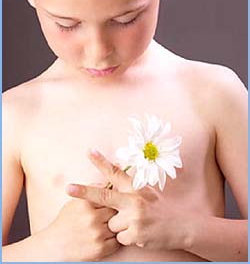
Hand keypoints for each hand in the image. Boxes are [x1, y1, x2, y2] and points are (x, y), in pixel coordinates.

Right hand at [47, 193, 119, 260]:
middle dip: (116, 212)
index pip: (109, 196)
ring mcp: (96, 234)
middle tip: (116, 213)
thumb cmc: (66, 222)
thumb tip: (107, 183)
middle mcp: (92, 218)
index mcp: (86, 203)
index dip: (112, 199)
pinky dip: (114, 239)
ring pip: (118, 226)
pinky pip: (117, 241)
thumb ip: (90, 192)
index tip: (113, 201)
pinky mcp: (100, 249)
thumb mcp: (75, 202)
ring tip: (110, 226)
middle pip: (116, 210)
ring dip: (116, 226)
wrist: (54, 246)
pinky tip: (107, 237)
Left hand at [67, 150, 189, 250]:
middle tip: (68, 188)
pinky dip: (127, 237)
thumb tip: (116, 173)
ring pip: (111, 223)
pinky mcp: (136, 234)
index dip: (101, 162)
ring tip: (137, 223)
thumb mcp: (148, 191)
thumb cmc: (163, 206)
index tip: (89, 151)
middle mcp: (134, 200)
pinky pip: (120, 238)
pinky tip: (141, 232)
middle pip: (104, 197)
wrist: (184, 224)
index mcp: (136, 187)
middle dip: (84, 192)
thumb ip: (131, 186)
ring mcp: (134, 218)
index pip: (116, 172)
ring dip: (119, 226)